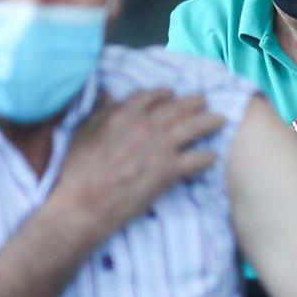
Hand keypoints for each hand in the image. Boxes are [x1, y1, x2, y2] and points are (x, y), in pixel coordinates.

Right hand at [49, 90, 225, 239]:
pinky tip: (214, 157)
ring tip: (220, 120)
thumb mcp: (83, 132)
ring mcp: (159, 147)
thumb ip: (100, 111)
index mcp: (123, 115)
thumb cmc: (76, 171)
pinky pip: (196, 159)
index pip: (150, 96)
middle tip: (204, 101)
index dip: (164, 94)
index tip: (172, 94)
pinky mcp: (168, 170)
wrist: (82, 204)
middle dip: (194, 103)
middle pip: (178, 108)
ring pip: (193, 127)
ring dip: (209, 121)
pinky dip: (207, 158)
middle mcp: (146, 126)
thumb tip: (107, 92)